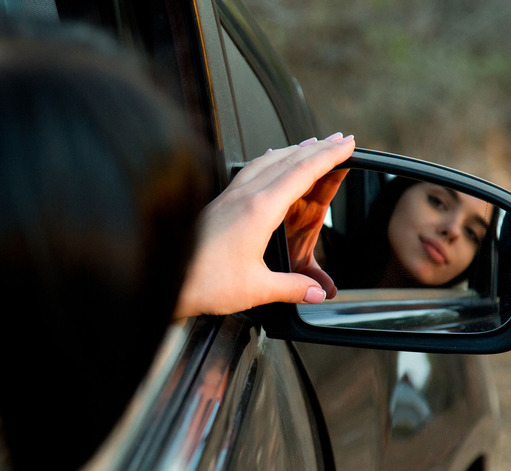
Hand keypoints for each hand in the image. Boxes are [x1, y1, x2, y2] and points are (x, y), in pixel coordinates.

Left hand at [174, 132, 354, 317]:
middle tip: (338, 139)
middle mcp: (243, 196)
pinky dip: (268, 162)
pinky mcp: (217, 205)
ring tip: (309, 146)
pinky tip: (267, 166)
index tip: (347, 144)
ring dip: (291, 151)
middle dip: (317, 147)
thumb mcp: (256, 289)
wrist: (163, 279)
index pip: (302, 172)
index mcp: (259, 210)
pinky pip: (249, 171)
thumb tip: (317, 292)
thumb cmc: (202, 282)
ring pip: (266, 161)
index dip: (329, 156)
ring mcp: (228, 197)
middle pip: (287, 159)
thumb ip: (292, 288)